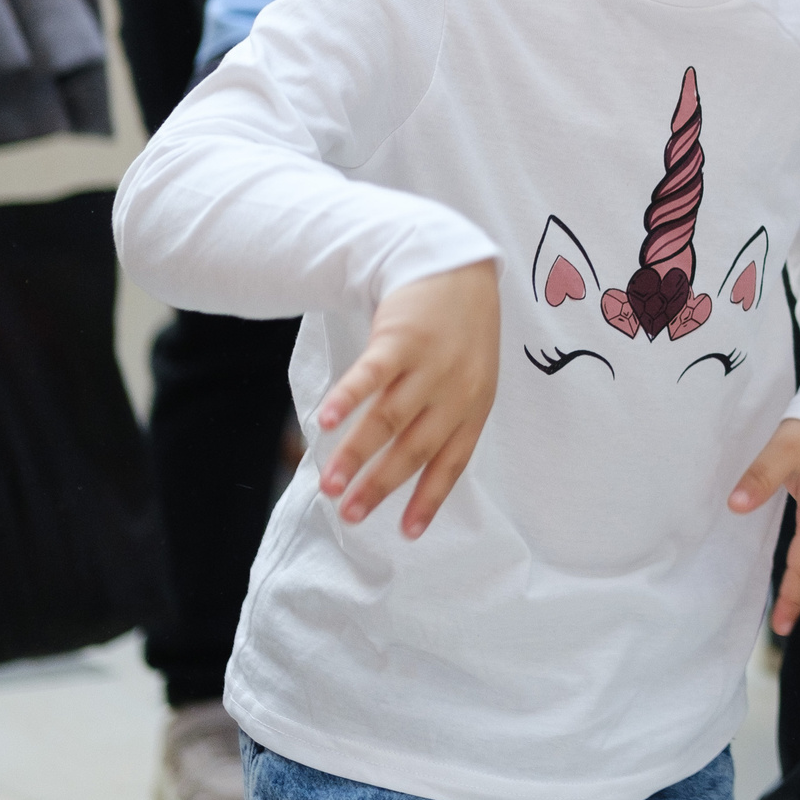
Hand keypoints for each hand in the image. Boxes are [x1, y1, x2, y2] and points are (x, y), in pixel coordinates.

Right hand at [314, 261, 500, 537]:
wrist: (455, 266)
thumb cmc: (459, 333)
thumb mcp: (470, 377)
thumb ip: (446, 418)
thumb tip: (408, 468)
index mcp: (474, 406)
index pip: (452, 462)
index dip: (429, 498)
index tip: (407, 533)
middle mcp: (455, 390)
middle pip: (414, 448)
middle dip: (379, 486)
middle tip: (349, 515)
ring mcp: (429, 364)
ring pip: (388, 419)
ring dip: (355, 454)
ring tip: (328, 484)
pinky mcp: (401, 338)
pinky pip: (372, 374)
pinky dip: (348, 399)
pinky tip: (325, 422)